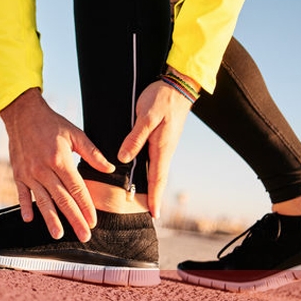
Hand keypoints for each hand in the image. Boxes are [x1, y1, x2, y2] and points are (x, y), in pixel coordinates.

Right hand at [0, 88, 114, 241]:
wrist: (22, 114)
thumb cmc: (51, 123)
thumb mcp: (75, 134)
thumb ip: (93, 153)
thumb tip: (110, 169)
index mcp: (60, 159)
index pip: (77, 188)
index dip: (86, 206)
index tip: (93, 220)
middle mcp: (44, 169)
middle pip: (62, 199)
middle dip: (74, 219)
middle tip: (84, 235)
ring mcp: (29, 173)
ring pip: (42, 200)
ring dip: (50, 219)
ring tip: (58, 234)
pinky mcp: (18, 174)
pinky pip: (22, 193)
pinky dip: (24, 207)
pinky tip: (29, 220)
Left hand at [117, 75, 194, 218]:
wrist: (177, 86)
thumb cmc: (161, 99)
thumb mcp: (145, 116)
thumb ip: (135, 138)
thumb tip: (123, 158)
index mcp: (162, 147)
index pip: (158, 178)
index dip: (155, 197)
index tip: (154, 215)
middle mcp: (165, 149)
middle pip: (158, 178)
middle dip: (155, 197)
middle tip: (151, 214)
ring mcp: (164, 145)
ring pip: (157, 170)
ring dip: (153, 186)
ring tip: (146, 202)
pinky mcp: (161, 139)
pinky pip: (155, 160)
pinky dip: (152, 172)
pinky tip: (146, 176)